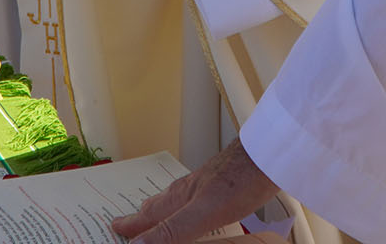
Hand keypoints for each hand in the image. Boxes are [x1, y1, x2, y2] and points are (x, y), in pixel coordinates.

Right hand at [112, 139, 277, 243]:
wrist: (270, 154)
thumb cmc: (240, 180)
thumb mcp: (202, 213)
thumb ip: (171, 230)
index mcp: (181, 197)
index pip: (150, 215)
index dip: (132, 225)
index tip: (115, 228)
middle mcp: (190, 189)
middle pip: (159, 204)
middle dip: (142, 215)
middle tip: (128, 221)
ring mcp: (207, 184)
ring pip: (176, 198)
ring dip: (162, 208)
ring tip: (156, 212)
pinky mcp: (225, 183)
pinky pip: (196, 196)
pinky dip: (186, 204)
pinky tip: (198, 205)